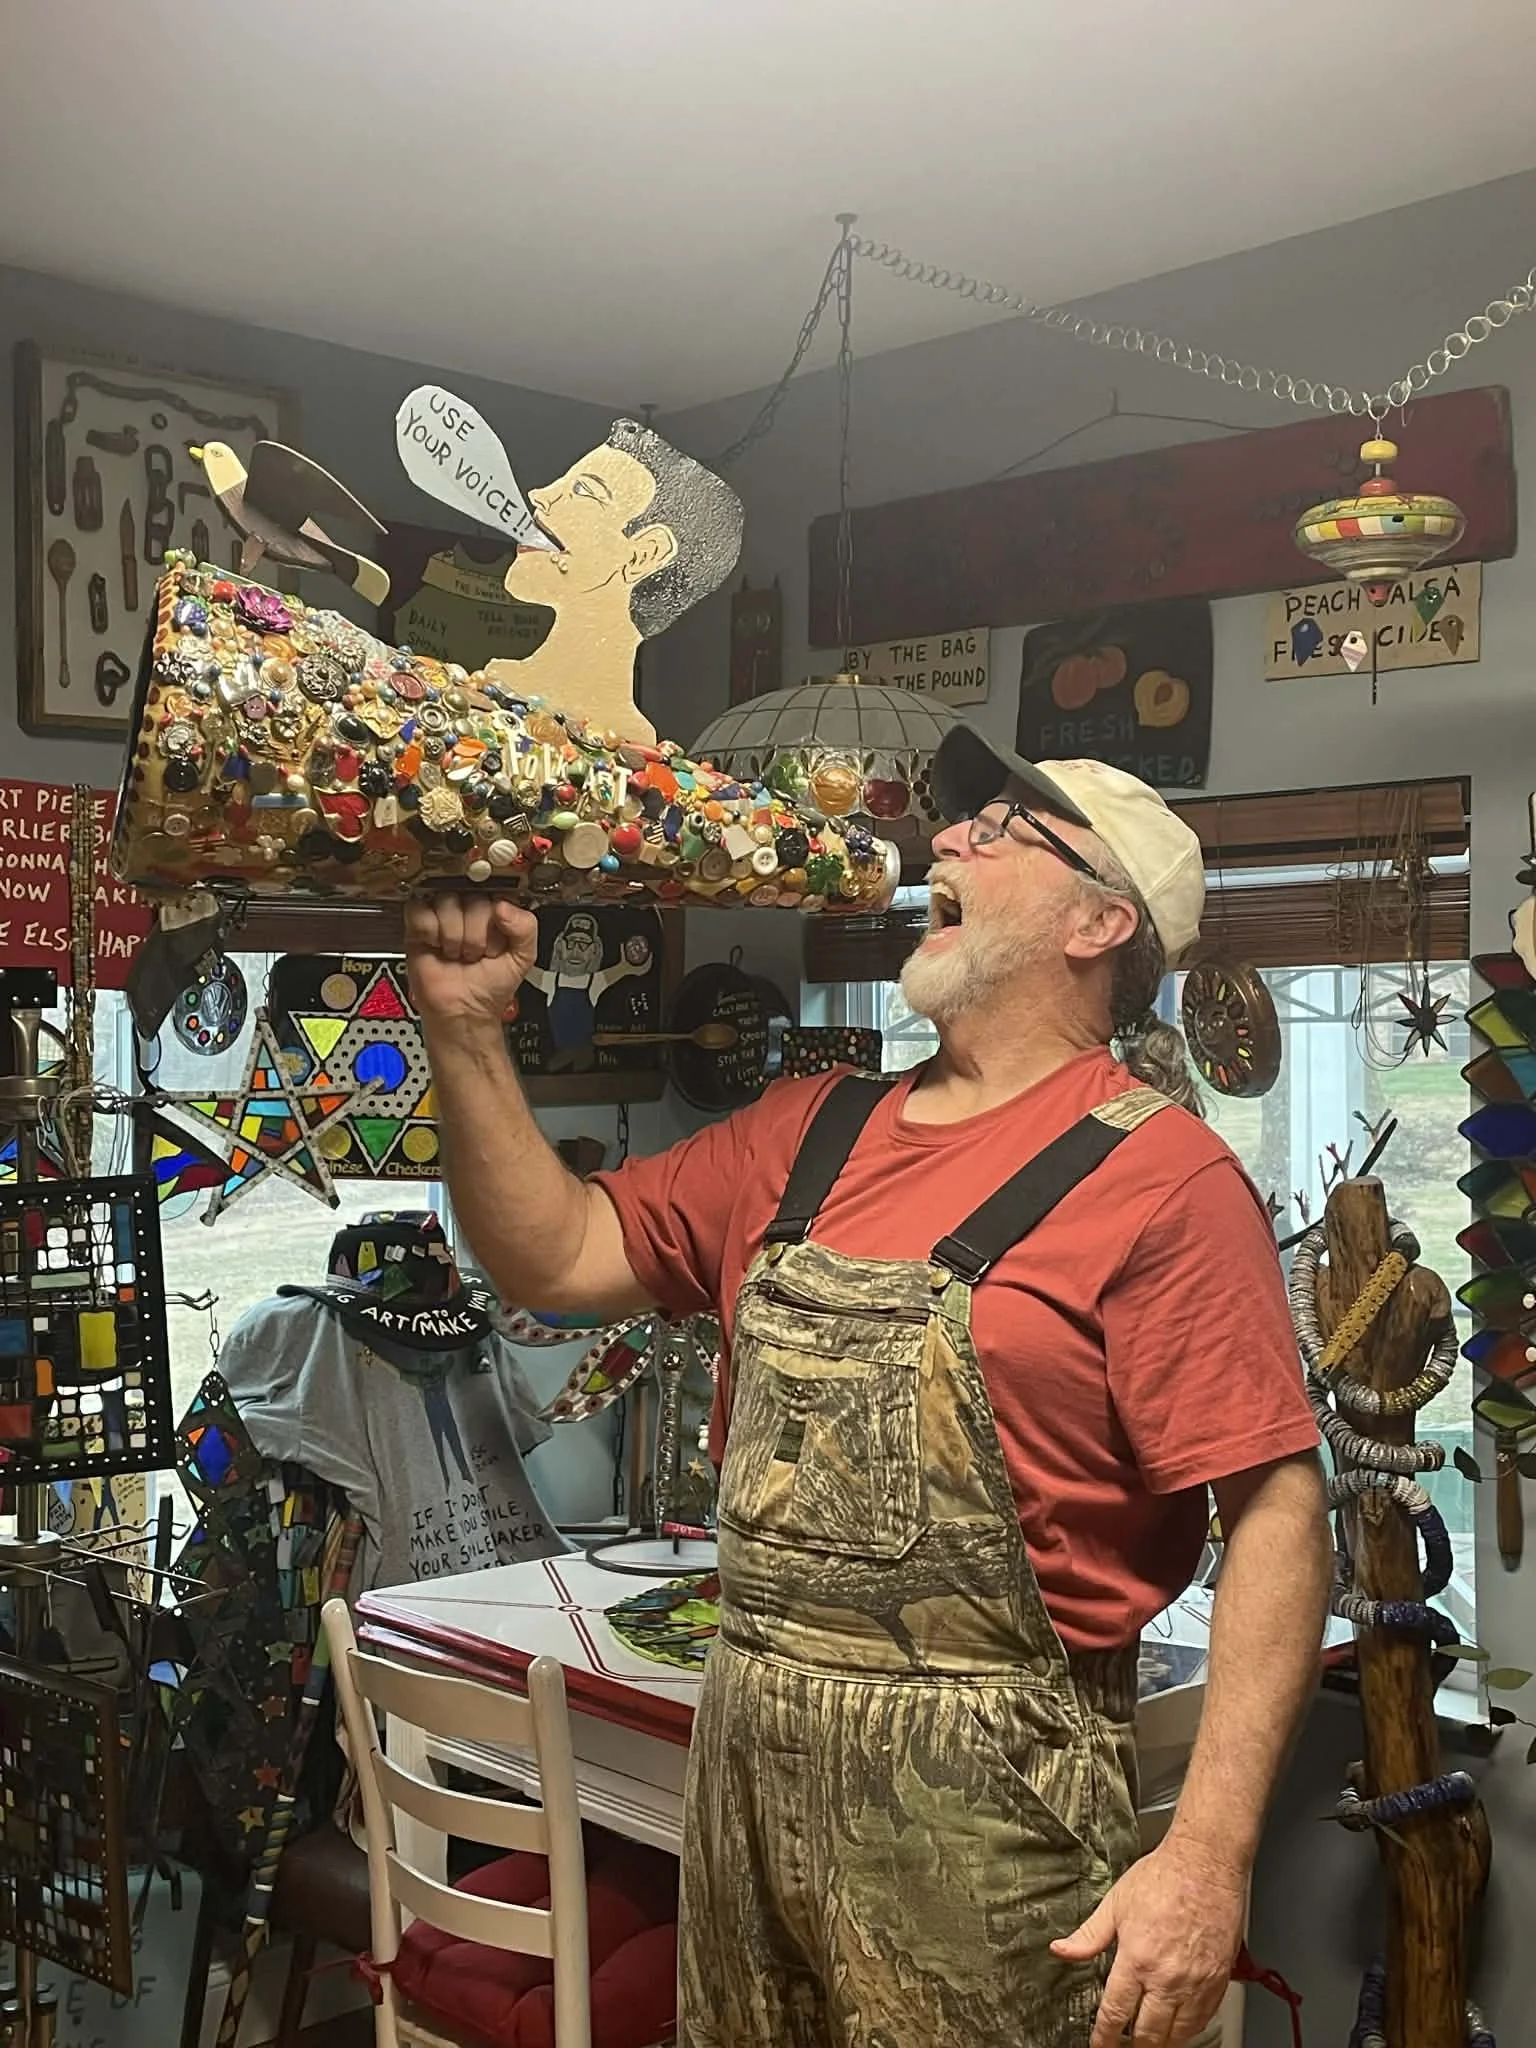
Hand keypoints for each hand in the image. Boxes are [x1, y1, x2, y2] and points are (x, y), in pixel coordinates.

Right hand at [403, 894, 537, 1027]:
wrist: (464, 1010)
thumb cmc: (489, 986)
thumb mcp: (523, 957)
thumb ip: (526, 928)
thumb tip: (502, 905)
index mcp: (495, 911)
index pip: (497, 893)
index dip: (497, 920)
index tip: (497, 943)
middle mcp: (469, 908)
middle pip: (472, 898)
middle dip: (476, 934)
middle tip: (475, 953)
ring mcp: (443, 915)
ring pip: (446, 901)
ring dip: (454, 936)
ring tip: (456, 953)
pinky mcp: (418, 925)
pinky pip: (420, 911)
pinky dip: (430, 931)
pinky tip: (436, 946)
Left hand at [1051, 1834, 1246, 2045]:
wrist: (1206, 1864)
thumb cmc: (1163, 1877)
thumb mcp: (1116, 1903)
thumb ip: (1089, 1936)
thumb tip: (1061, 1950)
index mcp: (1137, 1959)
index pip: (1116, 2013)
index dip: (1105, 2037)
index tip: (1100, 2045)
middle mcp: (1167, 1978)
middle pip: (1148, 2034)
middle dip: (1133, 2046)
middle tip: (1124, 2045)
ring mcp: (1196, 1983)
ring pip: (1178, 2035)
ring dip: (1161, 2043)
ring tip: (1150, 2041)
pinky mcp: (1218, 1982)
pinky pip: (1203, 2021)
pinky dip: (1189, 2030)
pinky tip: (1179, 2026)